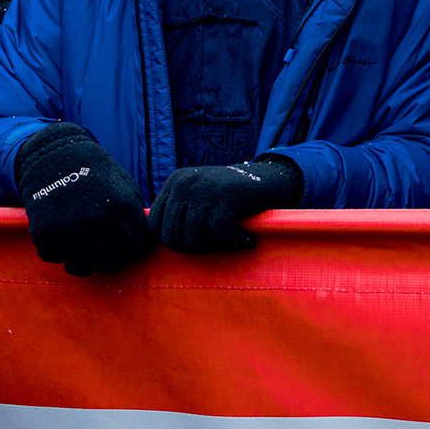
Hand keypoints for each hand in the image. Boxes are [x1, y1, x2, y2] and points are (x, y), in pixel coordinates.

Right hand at [13, 122, 152, 276]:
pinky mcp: (46, 233)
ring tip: (83, 249)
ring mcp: (71, 229)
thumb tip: (143, 245)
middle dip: (109, 260)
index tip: (124, 247)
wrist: (56, 157)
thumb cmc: (96, 175)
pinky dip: (57, 252)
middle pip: (111, 264)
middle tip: (102, 250)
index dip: (132, 252)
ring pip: (83, 269)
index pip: (137, 251)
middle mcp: (99, 222)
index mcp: (124, 209)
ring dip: (84, 262)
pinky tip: (62, 237)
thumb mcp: (126, 188)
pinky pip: (55, 258)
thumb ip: (135, 216)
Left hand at [147, 157, 304, 253]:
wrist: (275, 179)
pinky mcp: (226, 195)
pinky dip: (236, 242)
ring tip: (234, 240)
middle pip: (171, 237)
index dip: (175, 243)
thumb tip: (156, 244)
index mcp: (175, 182)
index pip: (154, 226)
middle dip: (194, 249)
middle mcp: (185, 182)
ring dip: (216, 247)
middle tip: (219, 245)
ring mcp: (205, 188)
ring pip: (194, 239)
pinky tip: (248, 239)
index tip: (200, 242)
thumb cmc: (235, 198)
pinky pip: (219, 233)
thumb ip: (178, 213)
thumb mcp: (199, 199)